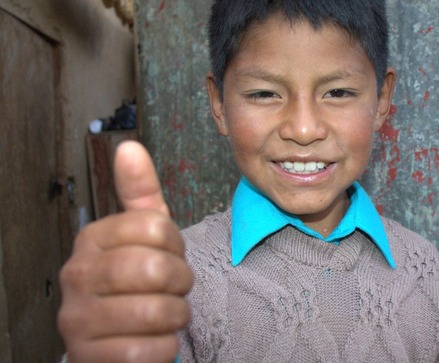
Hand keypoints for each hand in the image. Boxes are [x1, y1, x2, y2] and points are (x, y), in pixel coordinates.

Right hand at [58, 141, 192, 361]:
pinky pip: (150, 350)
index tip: (169, 256)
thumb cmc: (134, 283)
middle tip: (172, 289)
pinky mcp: (90, 356)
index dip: (177, 246)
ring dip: (175, 316)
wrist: (111, 340)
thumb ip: (139, 193)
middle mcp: (76, 275)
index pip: (157, 227)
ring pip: (157, 312)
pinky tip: (153, 340)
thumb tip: (130, 147)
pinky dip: (165, 347)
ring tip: (164, 314)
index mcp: (92, 238)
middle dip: (180, 283)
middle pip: (157, 269)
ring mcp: (78, 318)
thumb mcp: (141, 235)